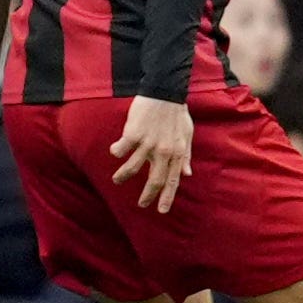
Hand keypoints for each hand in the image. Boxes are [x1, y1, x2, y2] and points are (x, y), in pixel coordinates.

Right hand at [109, 96, 194, 211]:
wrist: (165, 92)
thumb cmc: (176, 115)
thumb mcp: (187, 136)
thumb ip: (186, 156)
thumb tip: (187, 175)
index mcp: (178, 152)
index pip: (173, 180)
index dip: (167, 196)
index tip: (162, 210)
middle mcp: (164, 151)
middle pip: (155, 180)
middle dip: (148, 195)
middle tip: (141, 205)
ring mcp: (149, 143)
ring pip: (132, 168)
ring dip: (123, 176)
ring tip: (117, 180)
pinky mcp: (134, 134)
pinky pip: (120, 150)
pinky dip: (116, 152)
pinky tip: (115, 151)